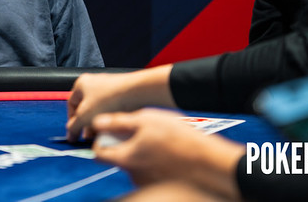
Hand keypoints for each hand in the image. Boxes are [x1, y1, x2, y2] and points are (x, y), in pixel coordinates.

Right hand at [66, 66, 174, 141]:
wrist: (136, 93)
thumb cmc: (108, 100)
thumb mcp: (85, 117)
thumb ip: (74, 126)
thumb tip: (70, 133)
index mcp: (82, 84)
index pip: (71, 104)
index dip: (72, 121)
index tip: (74, 134)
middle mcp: (94, 83)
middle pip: (86, 108)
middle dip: (87, 124)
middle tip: (89, 138)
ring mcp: (109, 87)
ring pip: (100, 109)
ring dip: (99, 123)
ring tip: (102, 134)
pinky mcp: (122, 92)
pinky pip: (112, 108)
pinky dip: (110, 118)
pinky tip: (113, 127)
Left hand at [92, 109, 243, 199]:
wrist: (210, 162)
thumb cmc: (180, 140)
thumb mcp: (146, 120)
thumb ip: (118, 122)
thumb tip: (97, 123)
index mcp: (126, 159)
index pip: (98, 153)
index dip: (102, 139)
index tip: (112, 131)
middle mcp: (133, 175)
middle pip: (118, 157)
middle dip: (125, 144)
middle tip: (142, 132)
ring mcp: (146, 183)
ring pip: (135, 163)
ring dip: (141, 152)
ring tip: (161, 141)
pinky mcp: (160, 186)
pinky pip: (149, 171)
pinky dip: (154, 162)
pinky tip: (168, 152)